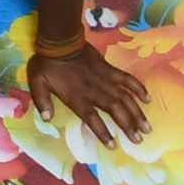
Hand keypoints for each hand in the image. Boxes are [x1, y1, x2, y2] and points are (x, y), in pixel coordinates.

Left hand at [25, 42, 146, 142]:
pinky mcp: (108, 68)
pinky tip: (147, 98)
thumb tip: (46, 118)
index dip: (103, 132)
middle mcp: (93, 90)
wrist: (60, 38)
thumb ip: (42, 100)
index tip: (113, 146)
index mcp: (77, 96)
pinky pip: (126, 78)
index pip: (92, 118)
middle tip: (139, 139)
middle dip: (128, 125)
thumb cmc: (47, 62)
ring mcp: (103, 78)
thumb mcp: (36, 81)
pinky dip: (137, 87)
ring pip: (124, 97)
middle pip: (115, 110)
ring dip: (136, 112)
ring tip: (146, 127)